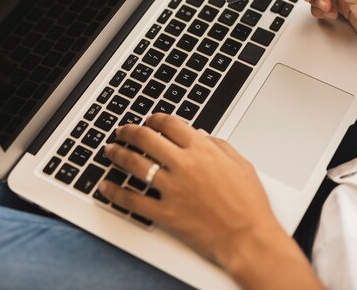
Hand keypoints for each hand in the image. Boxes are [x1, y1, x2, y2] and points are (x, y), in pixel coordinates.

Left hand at [98, 114, 283, 268]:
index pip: (171, 124)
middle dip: (130, 131)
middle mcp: (184, 165)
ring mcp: (172, 189)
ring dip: (118, 154)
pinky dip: (115, 192)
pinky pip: (132, 200)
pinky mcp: (164, 213)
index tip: (150, 120)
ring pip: (135, 164)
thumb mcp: (241, 165)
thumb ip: (220, 146)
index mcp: (203, 151)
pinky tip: (106, 186)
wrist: (247, 237)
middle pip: (147, 139)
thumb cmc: (249, 204)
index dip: (156, 118)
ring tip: (110, 150)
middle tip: (123, 131)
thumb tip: (203, 136)